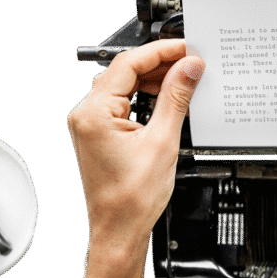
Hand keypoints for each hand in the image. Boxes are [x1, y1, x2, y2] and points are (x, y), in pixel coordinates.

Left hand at [68, 40, 204, 251]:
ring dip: (154, 80)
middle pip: (125, 72)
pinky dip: (146, 97)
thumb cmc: (131, 199)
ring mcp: (91, 125)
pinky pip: (123, 103)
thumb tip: (188, 69)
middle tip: (190, 61)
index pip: (128, 63)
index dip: (161, 51)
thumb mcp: (163, 142)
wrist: (120, 230)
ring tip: (183, 78)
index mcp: (94, 114)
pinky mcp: (100, 134)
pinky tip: (166, 97)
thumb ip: (176, 98)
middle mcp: (86, 115)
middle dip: (160, 64)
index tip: (185, 48)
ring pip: (124, 86)